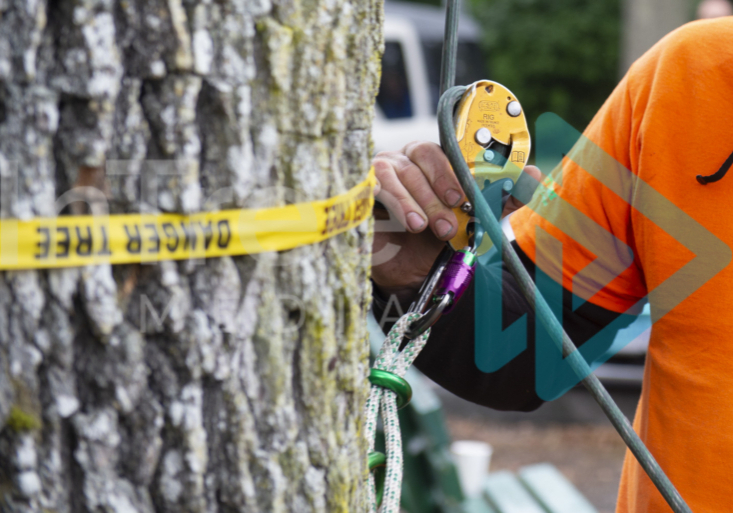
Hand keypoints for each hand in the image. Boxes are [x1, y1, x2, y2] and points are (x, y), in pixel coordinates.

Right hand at [371, 141, 540, 300]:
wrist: (410, 274)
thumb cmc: (439, 239)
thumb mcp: (475, 219)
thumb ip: (502, 197)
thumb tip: (534, 174)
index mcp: (433, 160)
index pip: (444, 147)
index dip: (455, 166)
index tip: (466, 193)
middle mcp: (405, 161)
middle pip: (420, 156)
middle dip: (438, 188)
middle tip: (451, 218)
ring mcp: (379, 174)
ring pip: (396, 172)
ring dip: (417, 199)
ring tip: (427, 227)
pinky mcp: (361, 193)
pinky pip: (373, 186)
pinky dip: (394, 202)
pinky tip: (408, 222)